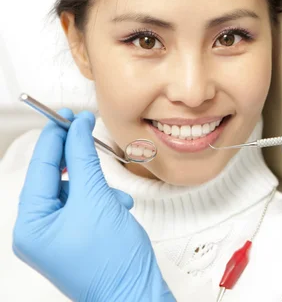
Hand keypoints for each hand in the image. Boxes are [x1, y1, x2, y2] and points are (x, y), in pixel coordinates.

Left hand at [12, 110, 173, 300]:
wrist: (134, 293)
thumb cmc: (111, 262)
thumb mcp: (96, 200)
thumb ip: (84, 159)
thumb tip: (77, 129)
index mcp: (30, 226)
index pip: (40, 168)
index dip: (55, 137)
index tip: (67, 114)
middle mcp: (38, 232)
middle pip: (56, 179)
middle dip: (80, 164)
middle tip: (87, 133)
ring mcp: (56, 237)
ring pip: (74, 191)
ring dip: (97, 187)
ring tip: (114, 199)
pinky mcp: (76, 238)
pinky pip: (85, 206)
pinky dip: (103, 201)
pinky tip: (117, 208)